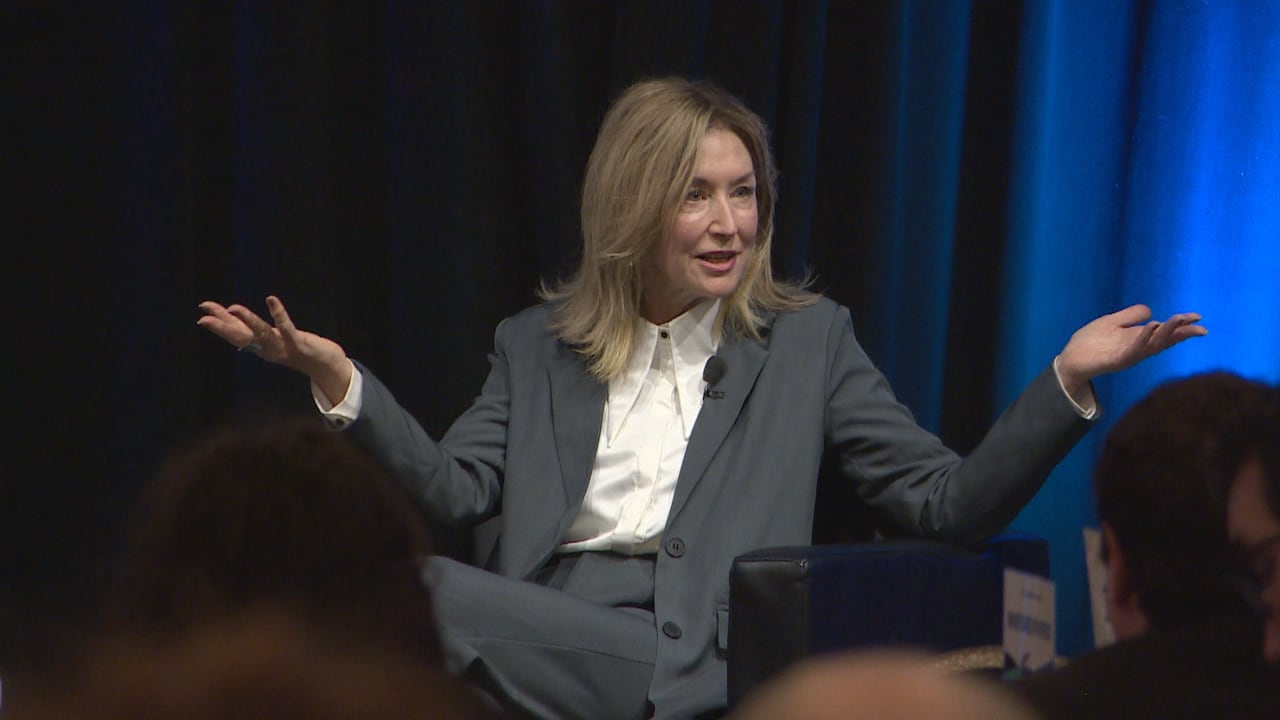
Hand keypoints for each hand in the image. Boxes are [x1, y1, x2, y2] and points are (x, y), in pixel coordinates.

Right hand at [197, 295, 352, 403]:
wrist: (325, 366)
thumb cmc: (299, 349)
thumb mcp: (275, 340)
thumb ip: (257, 332)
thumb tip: (238, 321)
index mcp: (260, 347)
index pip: (236, 334)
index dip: (219, 324)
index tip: (202, 313)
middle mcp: (268, 349)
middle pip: (242, 336)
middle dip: (222, 326)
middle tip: (204, 317)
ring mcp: (283, 347)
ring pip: (261, 333)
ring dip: (247, 320)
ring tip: (233, 307)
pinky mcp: (298, 343)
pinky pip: (286, 328)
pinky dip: (278, 314)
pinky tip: (271, 299)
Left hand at [1056, 304, 1206, 398]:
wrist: (1070, 358)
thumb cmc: (1090, 341)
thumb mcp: (1112, 322)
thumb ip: (1130, 316)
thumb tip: (1151, 311)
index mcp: (1138, 338)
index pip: (1165, 332)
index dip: (1181, 325)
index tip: (1198, 317)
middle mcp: (1137, 348)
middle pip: (1164, 340)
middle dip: (1181, 332)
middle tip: (1199, 324)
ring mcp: (1128, 355)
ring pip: (1153, 345)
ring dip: (1166, 332)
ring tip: (1179, 319)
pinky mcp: (1116, 360)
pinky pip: (1133, 350)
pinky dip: (1144, 338)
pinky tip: (1152, 326)